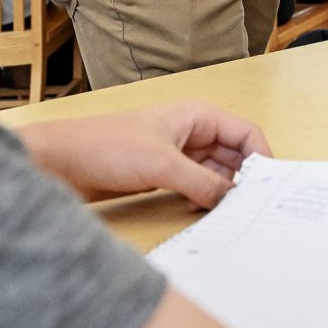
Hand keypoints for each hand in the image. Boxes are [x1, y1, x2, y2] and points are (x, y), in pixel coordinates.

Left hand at [14, 101, 269, 209]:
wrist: (59, 162)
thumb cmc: (105, 146)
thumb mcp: (162, 166)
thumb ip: (202, 183)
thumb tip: (233, 199)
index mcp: (196, 116)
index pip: (244, 132)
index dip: (261, 156)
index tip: (269, 185)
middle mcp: (190, 131)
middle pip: (233, 153)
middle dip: (243, 176)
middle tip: (252, 204)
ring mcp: (176, 153)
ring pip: (215, 171)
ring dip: (222, 190)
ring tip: (228, 211)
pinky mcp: (161, 173)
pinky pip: (195, 185)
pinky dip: (203, 197)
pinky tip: (201, 211)